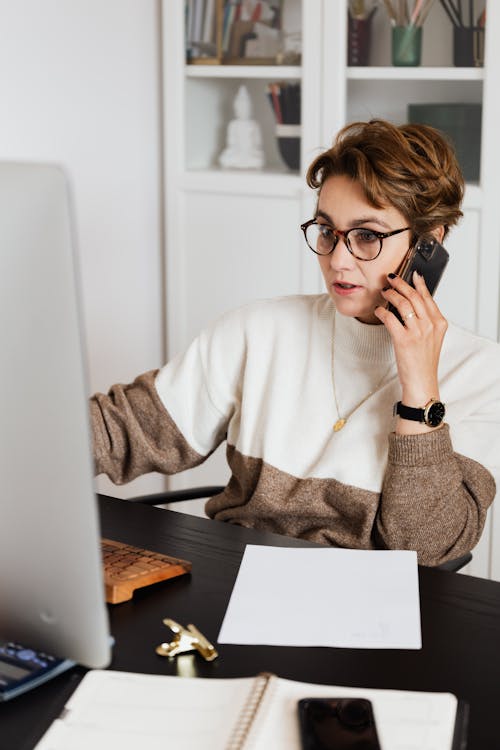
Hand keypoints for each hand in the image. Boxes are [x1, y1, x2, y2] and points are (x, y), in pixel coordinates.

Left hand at [374, 271, 447, 433]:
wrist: (422, 382)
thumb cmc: (424, 362)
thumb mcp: (432, 338)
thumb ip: (426, 321)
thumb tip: (412, 303)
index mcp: (439, 323)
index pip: (428, 297)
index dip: (418, 283)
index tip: (412, 273)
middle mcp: (430, 325)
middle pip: (414, 296)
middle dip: (401, 284)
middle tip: (391, 278)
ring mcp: (418, 332)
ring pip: (403, 303)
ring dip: (391, 294)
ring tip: (384, 292)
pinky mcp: (404, 340)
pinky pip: (390, 318)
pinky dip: (382, 311)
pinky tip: (378, 310)